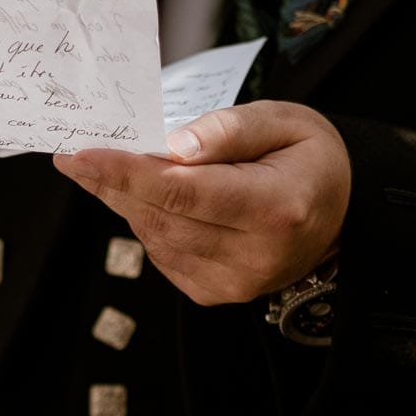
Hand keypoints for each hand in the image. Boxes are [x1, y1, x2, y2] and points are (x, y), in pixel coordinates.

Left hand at [53, 102, 351, 305]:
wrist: (339, 214)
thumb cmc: (308, 159)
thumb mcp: (284, 122)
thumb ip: (228, 130)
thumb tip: (173, 147)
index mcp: (275, 209)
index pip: (182, 191)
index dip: (124, 173)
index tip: (78, 155)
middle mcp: (254, 256)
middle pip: (160, 217)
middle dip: (111, 184)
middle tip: (76, 154)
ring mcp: (234, 283)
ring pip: (155, 238)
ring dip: (125, 202)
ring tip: (107, 168)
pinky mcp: (216, 293)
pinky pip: (163, 254)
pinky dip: (147, 222)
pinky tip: (147, 197)